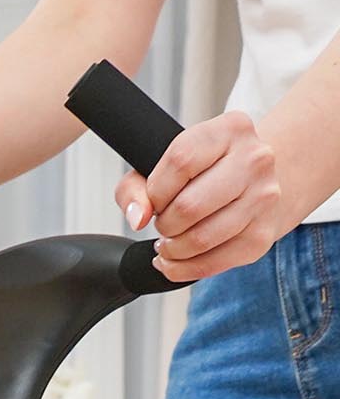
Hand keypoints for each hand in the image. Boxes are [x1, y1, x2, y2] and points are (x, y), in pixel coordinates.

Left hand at [115, 109, 282, 282]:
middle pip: (188, 206)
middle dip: (164, 224)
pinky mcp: (261, 237)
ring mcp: (264, 198)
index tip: (156, 200)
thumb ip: (134, 187)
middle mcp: (256, 159)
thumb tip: (137, 218)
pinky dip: (182, 269)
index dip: (156, 190)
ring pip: (199, 239)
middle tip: (165, 223)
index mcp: (231, 129)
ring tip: (170, 241)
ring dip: (172, 249)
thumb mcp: (165, 164)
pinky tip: (177, 259)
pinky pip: (210, 265)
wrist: (254, 185)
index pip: (181, 161)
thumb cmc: (203, 174)